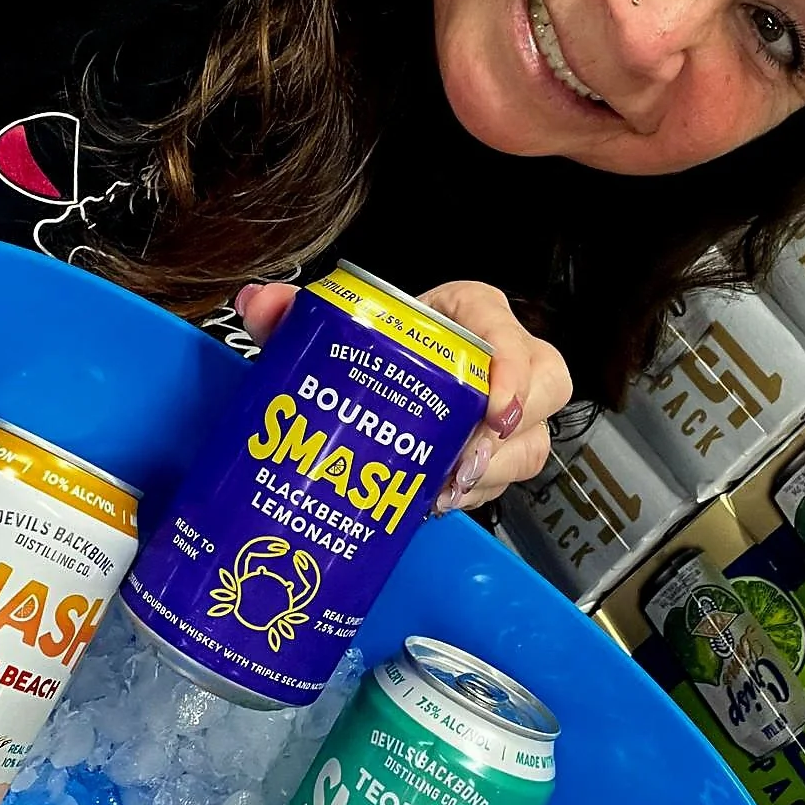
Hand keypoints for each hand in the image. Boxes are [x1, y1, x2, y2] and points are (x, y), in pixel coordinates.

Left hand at [235, 279, 570, 512]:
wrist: (384, 373)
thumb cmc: (377, 342)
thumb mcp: (335, 326)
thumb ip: (294, 314)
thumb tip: (257, 304)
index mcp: (469, 314)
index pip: (508, 328)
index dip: (513, 369)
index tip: (495, 408)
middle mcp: (502, 358)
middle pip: (547, 388)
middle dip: (513, 433)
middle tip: (467, 462)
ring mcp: (507, 407)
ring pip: (531, 441)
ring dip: (493, 473)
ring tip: (444, 491)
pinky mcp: (497, 447)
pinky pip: (506, 475)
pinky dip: (475, 493)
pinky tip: (437, 501)